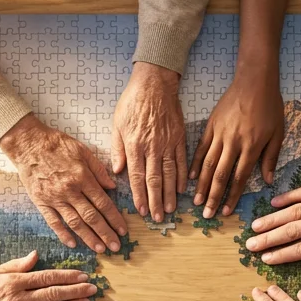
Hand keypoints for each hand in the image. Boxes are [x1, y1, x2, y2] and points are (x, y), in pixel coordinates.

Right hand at [0, 114, 127, 252]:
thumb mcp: (82, 150)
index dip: (114, 218)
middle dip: (105, 233)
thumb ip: (98, 169)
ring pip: (74, 223)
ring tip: (100, 249)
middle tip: (115, 247)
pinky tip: (72, 244)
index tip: (123, 230)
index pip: (103, 203)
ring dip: (88, 238)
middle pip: (91, 216)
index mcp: (82, 177)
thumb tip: (112, 186)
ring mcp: (54, 198)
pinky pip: (53, 222)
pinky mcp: (41, 202)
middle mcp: (70, 190)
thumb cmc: (57, 144)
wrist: (28, 144)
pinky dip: (62, 234)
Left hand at [112, 62, 185, 221]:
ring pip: (169, 174)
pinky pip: (182, 161)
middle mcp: (152, 147)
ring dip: (170, 194)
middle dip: (155, 201)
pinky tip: (183, 189)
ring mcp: (168, 143)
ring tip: (170, 209)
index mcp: (134, 144)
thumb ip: (118, 148)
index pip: (136, 176)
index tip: (141, 210)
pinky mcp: (180, 137)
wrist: (155, 82)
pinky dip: (183, 176)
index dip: (139, 195)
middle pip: (154, 180)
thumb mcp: (117, 123)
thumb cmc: (133, 101)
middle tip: (157, 218)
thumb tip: (117, 171)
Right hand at [192, 73, 284, 218]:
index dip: (232, 196)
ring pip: (207, 164)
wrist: (255, 80)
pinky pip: (200, 148)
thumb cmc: (270, 106)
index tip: (226, 211)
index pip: (239, 177)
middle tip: (207, 215)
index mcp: (251, 146)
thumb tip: (268, 182)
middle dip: (213, 196)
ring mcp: (220, 133)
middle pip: (220, 175)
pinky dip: (194, 163)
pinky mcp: (211, 125)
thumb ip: (271, 158)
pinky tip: (189, 177)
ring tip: (196, 201)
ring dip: (201, 185)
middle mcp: (233, 142)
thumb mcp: (278, 133)